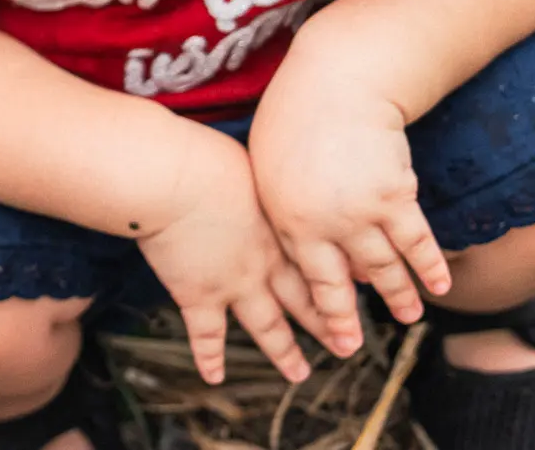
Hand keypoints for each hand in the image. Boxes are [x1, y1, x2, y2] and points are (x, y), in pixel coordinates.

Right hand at [137, 128, 322, 385]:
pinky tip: (214, 376)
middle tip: (347, 345)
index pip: (319, 262)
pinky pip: (207, 335)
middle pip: (304, 300)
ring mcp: (234, 285)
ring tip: (299, 374)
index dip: (341, 278)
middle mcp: (266, 264)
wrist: (175, 180)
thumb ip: (264, 176)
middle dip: (327, 324)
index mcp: (281, 229)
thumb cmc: (208, 159)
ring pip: (268, 327)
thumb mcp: (252, 161)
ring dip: (284, 352)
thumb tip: (273, 163)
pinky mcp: (199, 296)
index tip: (359, 288)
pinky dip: (210, 357)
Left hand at [250, 72, 451, 357]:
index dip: (316, 301)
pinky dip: (429, 267)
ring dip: (398, 296)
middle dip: (344, 320)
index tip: (322, 325)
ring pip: (383, 268)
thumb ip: (281, 201)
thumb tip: (294, 230)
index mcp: (285, 216)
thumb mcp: (270, 162)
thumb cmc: (294, 113)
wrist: (336, 82)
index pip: (302, 270)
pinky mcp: (395, 199)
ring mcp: (361, 215)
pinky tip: (441, 287)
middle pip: (338, 283)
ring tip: (408, 319)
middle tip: (350, 348)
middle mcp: (322, 225)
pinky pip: (416, 243)